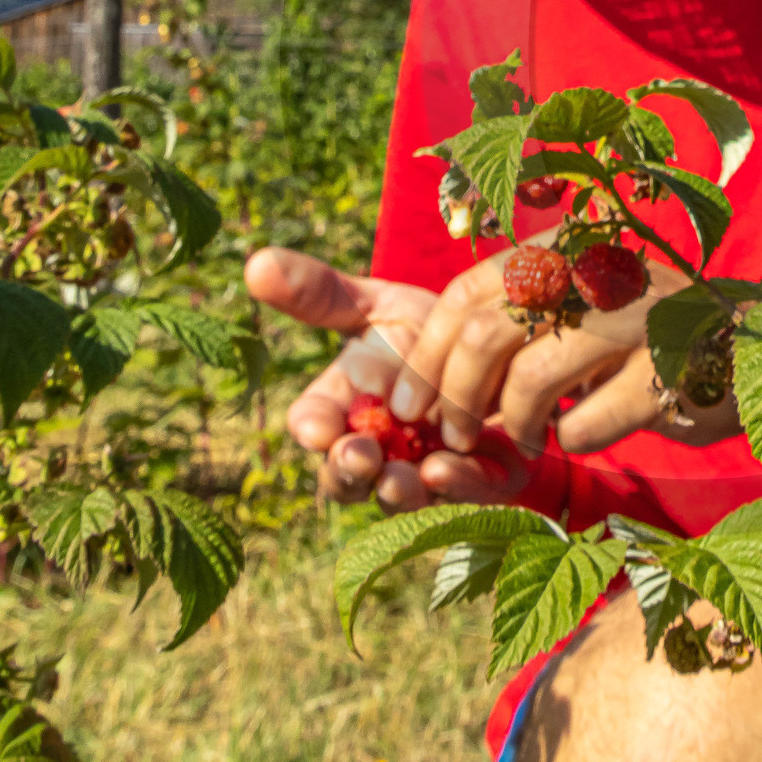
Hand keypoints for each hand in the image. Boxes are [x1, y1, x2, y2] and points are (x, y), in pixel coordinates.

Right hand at [243, 246, 532, 510]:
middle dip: (348, 472)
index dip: (313, 429)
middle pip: (346, 478)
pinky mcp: (480, 481)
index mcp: (345, 407)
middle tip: (358, 457)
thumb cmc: (430, 330)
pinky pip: (465, 496)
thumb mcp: (378, 307)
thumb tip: (255, 263)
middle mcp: (378, 449)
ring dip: (396, 491)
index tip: (316, 427)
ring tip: (399, 477)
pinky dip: (455, 487)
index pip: (314, 426)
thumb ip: (321, 294)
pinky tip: (447, 468)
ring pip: (400, 499)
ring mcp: (424, 472)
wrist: (505, 344)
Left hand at [385, 248, 738, 457]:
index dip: (425, 349)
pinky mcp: (672, 370)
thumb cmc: (642, 337)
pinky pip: (592, 419)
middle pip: (488, 330)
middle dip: (454, 393)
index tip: (407, 401)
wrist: (754, 348)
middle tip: (452, 435)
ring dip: (514, 424)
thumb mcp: (577, 308)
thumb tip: (430, 382)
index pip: (468, 290)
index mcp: (567, 246)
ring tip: (522, 443)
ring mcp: (640, 317)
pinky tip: (582, 434)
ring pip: (534, 375)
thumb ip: (514, 325)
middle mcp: (600, 269)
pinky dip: (574, 438)